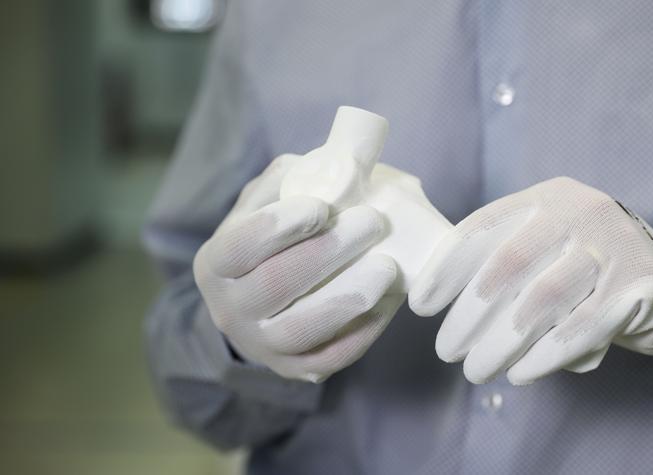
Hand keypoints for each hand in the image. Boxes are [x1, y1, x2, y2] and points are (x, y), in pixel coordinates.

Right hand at [194, 154, 402, 382]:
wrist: (258, 302)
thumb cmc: (271, 240)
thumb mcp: (267, 203)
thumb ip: (291, 180)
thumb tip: (339, 163)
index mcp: (214, 263)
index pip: (241, 246)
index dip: (281, 225)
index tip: (323, 206)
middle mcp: (229, 309)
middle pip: (278, 283)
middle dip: (329, 252)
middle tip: (373, 222)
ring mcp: (260, 345)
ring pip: (303, 327)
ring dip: (349, 297)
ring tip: (388, 267)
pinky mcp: (292, 369)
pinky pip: (328, 358)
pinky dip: (360, 333)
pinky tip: (388, 303)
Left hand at [410, 177, 652, 384]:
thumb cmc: (586, 269)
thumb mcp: (546, 249)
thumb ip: (501, 263)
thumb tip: (432, 296)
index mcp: (544, 199)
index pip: (483, 228)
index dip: (446, 268)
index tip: (421, 306)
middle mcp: (578, 211)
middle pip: (508, 265)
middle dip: (469, 314)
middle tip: (446, 352)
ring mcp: (613, 244)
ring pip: (542, 299)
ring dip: (501, 342)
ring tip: (476, 371)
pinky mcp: (640, 283)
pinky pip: (582, 326)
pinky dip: (544, 355)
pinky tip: (520, 373)